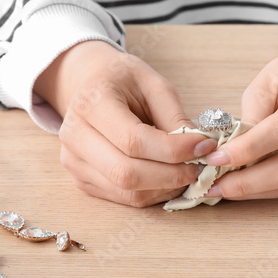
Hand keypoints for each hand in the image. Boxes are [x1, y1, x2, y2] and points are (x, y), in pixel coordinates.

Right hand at [35, 41, 215, 206]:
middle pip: (126, 173)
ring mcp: (73, 161)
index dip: (173, 150)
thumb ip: (174, 117)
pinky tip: (168, 177)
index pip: (133, 140)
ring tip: (187, 172)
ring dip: (165, 187)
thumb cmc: (123, 81)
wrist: (90, 85)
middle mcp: (74, 135)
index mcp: (91, 103)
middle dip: (171, 175)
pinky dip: (152, 192)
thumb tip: (198, 149)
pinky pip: (122, 197)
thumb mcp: (154, 84)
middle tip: (199, 167)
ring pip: (126, 191)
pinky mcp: (81, 179)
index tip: (204, 146)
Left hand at [204, 31, 277, 199]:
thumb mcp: (265, 82)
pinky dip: (271, 189)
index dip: (247, 149)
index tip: (216, 159)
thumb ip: (251, 115)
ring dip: (255, 190)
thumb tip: (229, 154)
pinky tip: (250, 183)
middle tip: (214, 185)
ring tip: (225, 187)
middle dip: (247, 182)